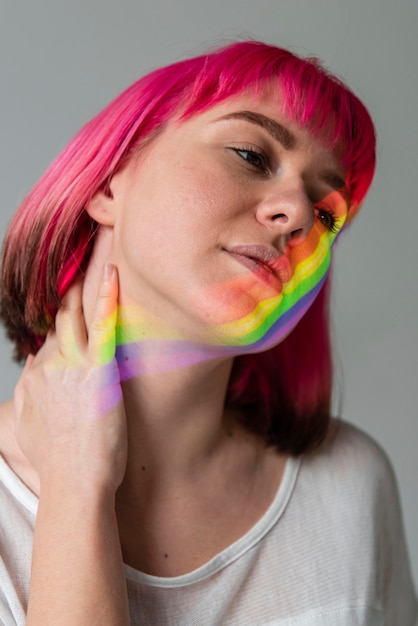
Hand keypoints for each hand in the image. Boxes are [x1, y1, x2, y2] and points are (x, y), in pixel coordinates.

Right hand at [14, 264, 126, 495]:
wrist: (73, 484)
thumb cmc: (59, 464)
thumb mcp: (29, 429)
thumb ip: (27, 399)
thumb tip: (33, 377)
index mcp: (37, 377)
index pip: (51, 337)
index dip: (62, 318)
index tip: (71, 299)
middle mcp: (50, 365)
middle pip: (60, 319)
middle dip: (69, 292)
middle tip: (80, 263)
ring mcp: (72, 364)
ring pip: (77, 314)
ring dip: (85, 284)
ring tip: (99, 257)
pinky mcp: (97, 369)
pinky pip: (102, 324)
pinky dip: (106, 296)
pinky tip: (113, 274)